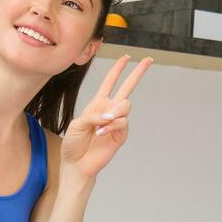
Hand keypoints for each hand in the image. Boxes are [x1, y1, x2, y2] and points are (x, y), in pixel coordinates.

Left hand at [60, 55, 152, 179]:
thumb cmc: (73, 143)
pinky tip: (100, 133)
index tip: (126, 57)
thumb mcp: (77, 124)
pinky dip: (111, 126)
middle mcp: (110, 110)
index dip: (117, 69)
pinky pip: (122, 123)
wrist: (76, 163)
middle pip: (128, 87)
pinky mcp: (121, 135)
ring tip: (101, 124)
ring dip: (114, 112)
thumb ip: (93, 115)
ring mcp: (117, 122)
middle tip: (149, 59)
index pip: (110, 82)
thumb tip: (111, 115)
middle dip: (138, 73)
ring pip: (125, 105)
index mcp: (98, 104)